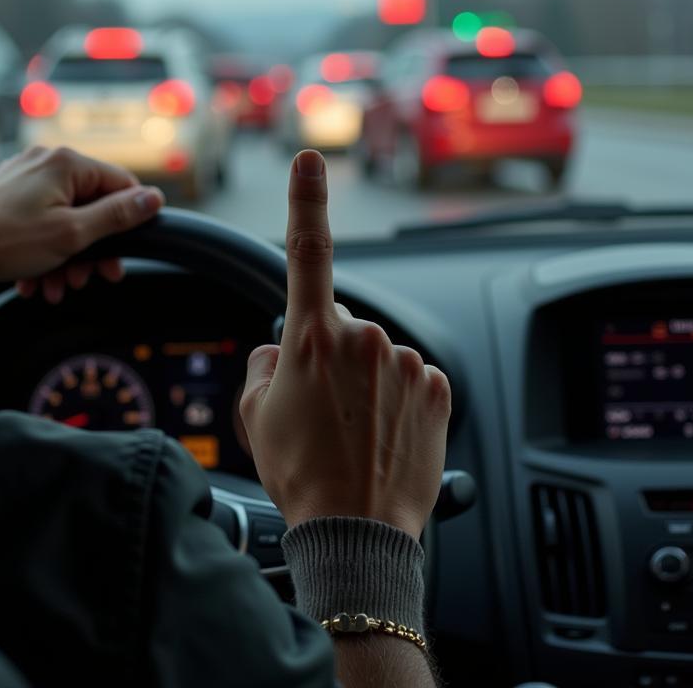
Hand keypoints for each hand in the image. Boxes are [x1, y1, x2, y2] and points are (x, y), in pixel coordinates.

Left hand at [0, 146, 163, 298]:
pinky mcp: (4, 195)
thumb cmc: (5, 242)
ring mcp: (21, 177)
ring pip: (63, 218)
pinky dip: (43, 249)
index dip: (129, 220)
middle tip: (89, 279)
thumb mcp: (73, 234)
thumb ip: (117, 215)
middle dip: (91, 249)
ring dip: (66, 256)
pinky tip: (35, 279)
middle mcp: (43, 161)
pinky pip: (38, 221)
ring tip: (56, 286)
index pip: (119, 182)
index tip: (125, 252)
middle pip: (89, 205)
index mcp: (65, 162)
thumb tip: (153, 198)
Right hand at [239, 150, 450, 538]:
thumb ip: (265, 363)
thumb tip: (279, 348)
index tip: (309, 159)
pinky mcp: (437, 387)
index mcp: (311, 337)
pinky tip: (385, 434)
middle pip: (343, 326)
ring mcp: (405, 361)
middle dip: (332, 355)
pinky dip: (398, 398)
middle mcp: (363, 338)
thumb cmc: (299, 474)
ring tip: (356, 432)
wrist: (354, 532)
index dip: (307, 200)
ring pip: (378, 355)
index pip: (307, 252)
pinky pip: (411, 377)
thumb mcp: (255, 414)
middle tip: (323, 410)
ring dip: (366, 381)